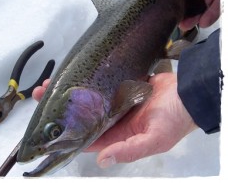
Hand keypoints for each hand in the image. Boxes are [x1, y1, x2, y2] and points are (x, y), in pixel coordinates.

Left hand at [32, 73, 197, 167]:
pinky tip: (74, 73)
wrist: (188, 94)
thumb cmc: (173, 121)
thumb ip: (128, 150)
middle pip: (80, 114)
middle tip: (43, 94)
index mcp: (116, 134)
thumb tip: (103, 160)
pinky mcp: (119, 85)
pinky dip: (86, 79)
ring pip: (86, 97)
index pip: (85, 136)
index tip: (45, 122)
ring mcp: (114, 101)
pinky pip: (98, 83)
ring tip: (51, 82)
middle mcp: (111, 119)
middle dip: (60, 107)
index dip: (64, 131)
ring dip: (69, 91)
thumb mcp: (153, 140)